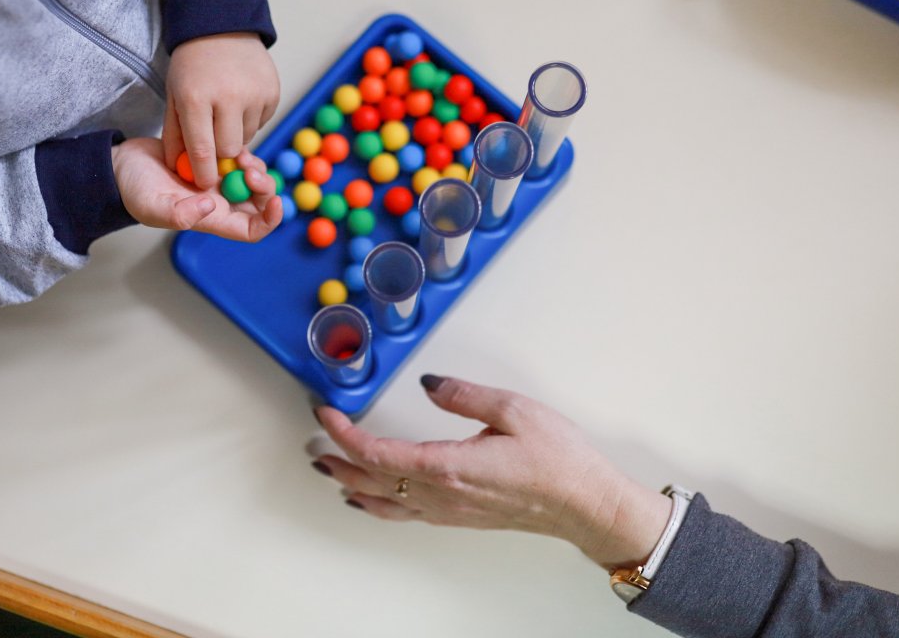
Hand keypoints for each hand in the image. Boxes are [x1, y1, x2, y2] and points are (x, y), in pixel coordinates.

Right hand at [112, 138, 280, 240]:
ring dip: (254, 167)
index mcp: (211, 218)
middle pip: (259, 201)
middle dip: (264, 186)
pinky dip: (241, 151)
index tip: (277, 201)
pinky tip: (230, 143)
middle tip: (250, 169)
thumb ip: (179, 213)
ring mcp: (216, 181)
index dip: (270, 219)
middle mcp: (219, 202)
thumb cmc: (133, 190)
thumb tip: (210, 206)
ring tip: (240, 156)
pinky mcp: (212, 160)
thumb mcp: (152, 205)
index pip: (252, 229)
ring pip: (251, 178)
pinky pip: (238, 158)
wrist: (120, 166)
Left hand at [164, 32, 279, 188]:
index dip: (203, 174)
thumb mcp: (174, 96)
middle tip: (213, 144)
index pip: (202, 151)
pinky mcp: (272, 93)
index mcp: (196, 98)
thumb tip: (180, 170)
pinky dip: (249, 120)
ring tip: (224, 112)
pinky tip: (239, 101)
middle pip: (229, 150)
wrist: (222, 27)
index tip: (204, 182)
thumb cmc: (192, 66)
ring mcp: (254, 94)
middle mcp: (228, 97)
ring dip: (235, 135)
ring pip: (247, 138)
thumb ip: (175, 136)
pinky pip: (260, 123)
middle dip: (221, 154)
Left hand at [313, 376, 671, 569]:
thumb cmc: (558, 462)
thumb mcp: (514, 411)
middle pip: (371, 480)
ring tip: (328, 469)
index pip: (377, 453)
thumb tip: (428, 383)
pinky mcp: (459, 516)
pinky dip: (376, 503)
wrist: (585, 506)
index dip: (343, 433)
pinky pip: (403, 514)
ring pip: (383, 503)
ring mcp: (448, 511)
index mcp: (448, 466)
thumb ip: (465, 395)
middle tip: (313, 439)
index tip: (325, 412)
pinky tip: (369, 499)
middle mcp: (441, 495)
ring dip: (350, 483)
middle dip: (337, 458)